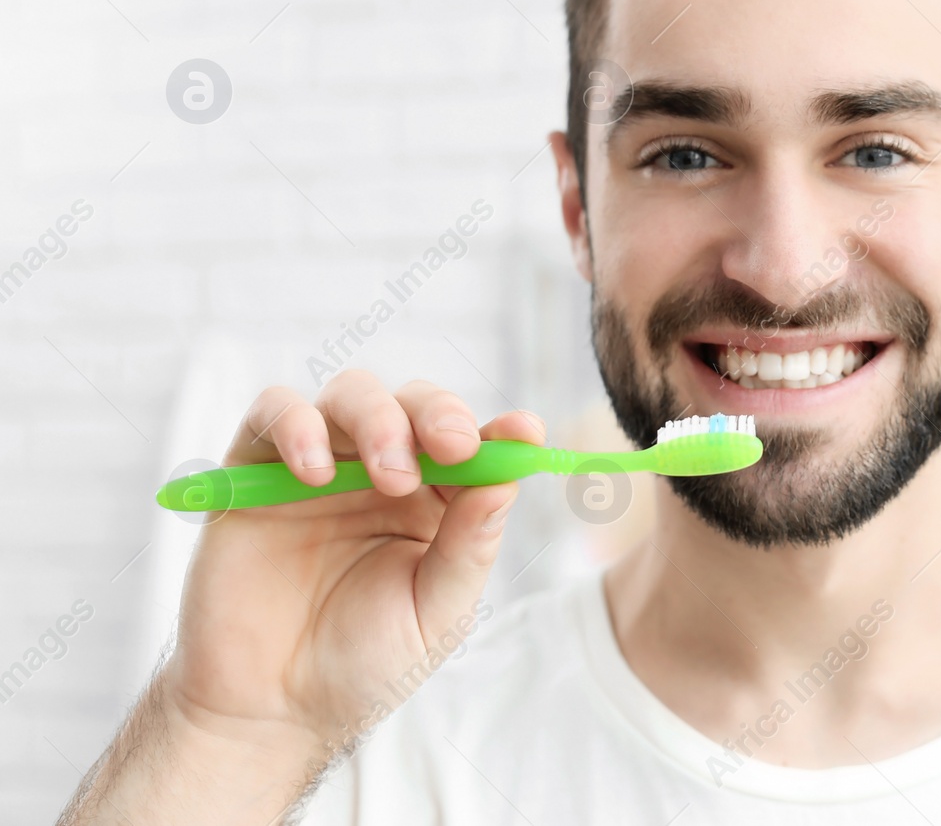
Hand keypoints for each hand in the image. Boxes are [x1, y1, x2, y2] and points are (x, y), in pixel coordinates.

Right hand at [164, 370, 537, 760]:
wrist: (269, 708)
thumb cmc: (363, 662)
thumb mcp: (432, 613)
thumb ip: (467, 546)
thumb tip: (508, 480)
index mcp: (439, 501)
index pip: (476, 445)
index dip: (503, 432)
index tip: (525, 432)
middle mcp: (383, 471)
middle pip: (417, 403)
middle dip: (440, 414)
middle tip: (451, 448)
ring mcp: (322, 463)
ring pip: (352, 393)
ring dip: (380, 419)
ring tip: (390, 477)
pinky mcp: (255, 468)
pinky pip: (273, 412)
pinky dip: (298, 426)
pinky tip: (316, 472)